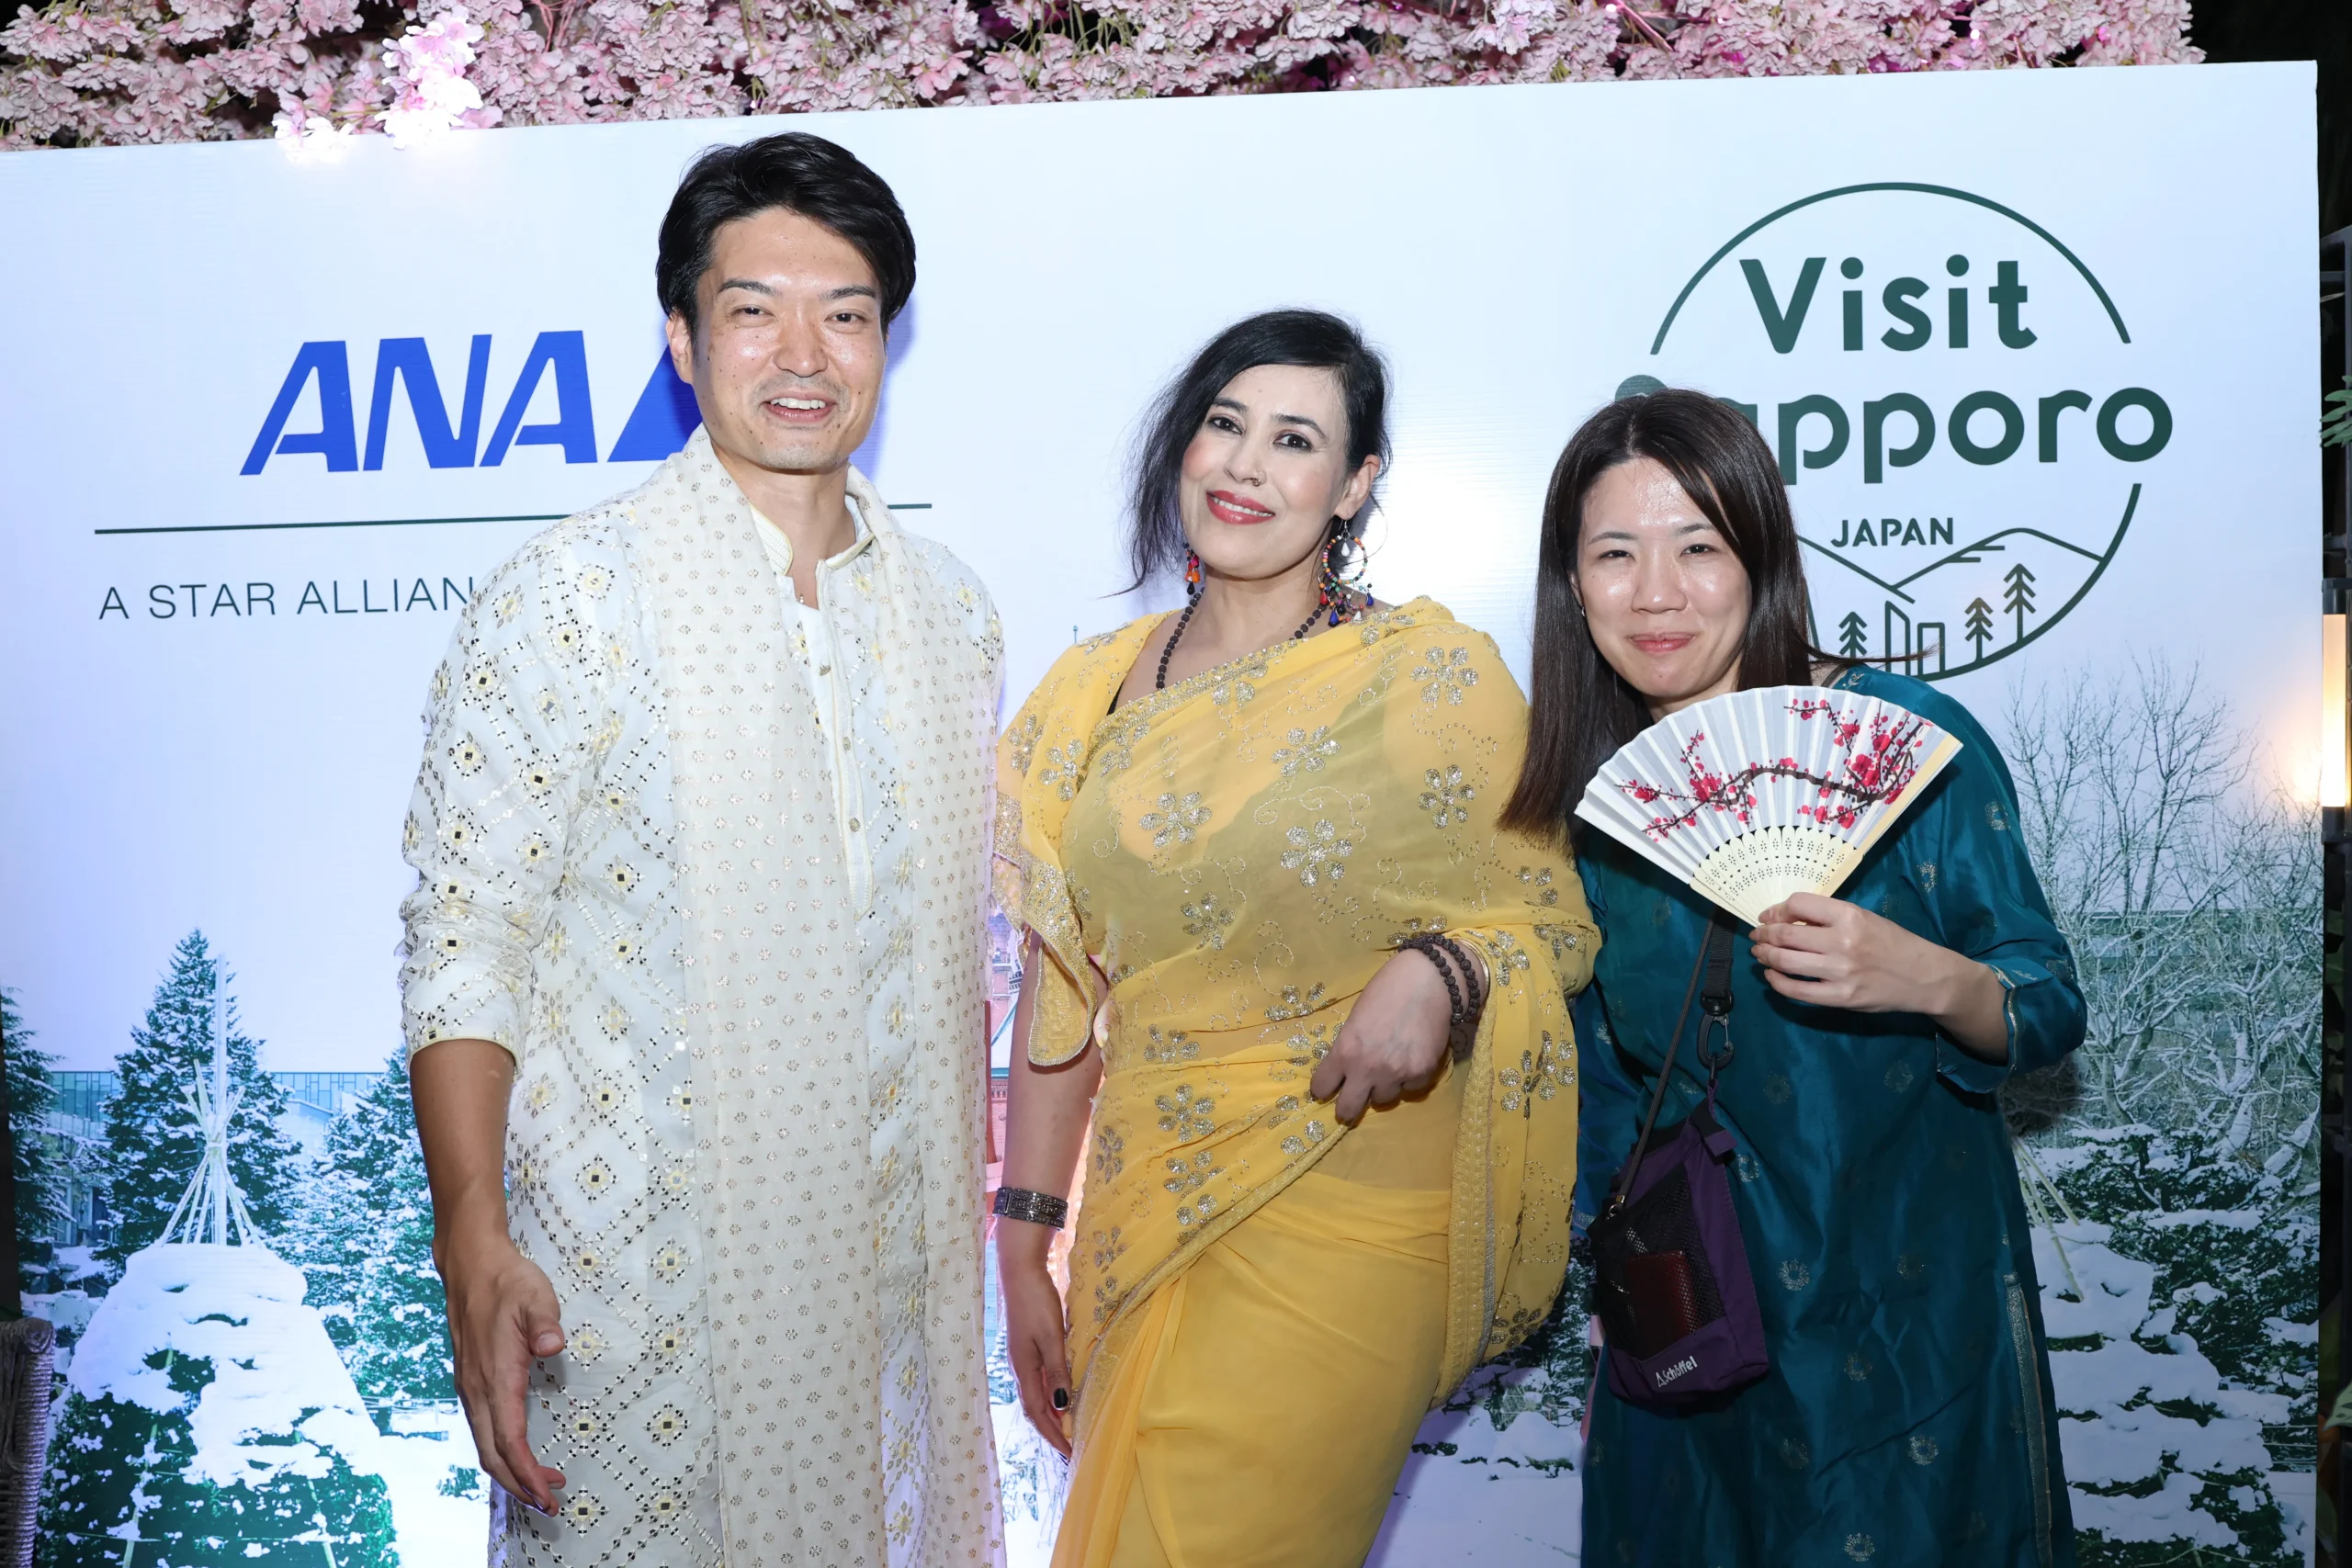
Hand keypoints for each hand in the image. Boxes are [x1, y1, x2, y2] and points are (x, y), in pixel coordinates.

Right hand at [437, 1227, 567, 1511]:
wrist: (471, 1265)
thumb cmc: (507, 1281)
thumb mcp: (535, 1295)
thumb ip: (545, 1322)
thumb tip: (553, 1345)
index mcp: (495, 1378)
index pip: (509, 1440)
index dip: (527, 1472)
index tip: (548, 1493)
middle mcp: (478, 1390)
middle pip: (493, 1455)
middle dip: (520, 1485)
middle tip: (551, 1502)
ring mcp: (472, 1387)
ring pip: (486, 1445)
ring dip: (512, 1470)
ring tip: (543, 1484)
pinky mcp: (472, 1381)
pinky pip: (484, 1429)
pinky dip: (503, 1450)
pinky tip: (521, 1451)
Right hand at [996, 1229, 1073, 1455]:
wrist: (1019, 1271)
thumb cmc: (1036, 1301)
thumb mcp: (1052, 1336)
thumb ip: (1057, 1370)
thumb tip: (1062, 1405)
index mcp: (1024, 1369)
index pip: (1038, 1413)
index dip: (1053, 1435)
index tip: (1069, 1453)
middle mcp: (1019, 1368)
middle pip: (1034, 1408)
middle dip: (1051, 1431)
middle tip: (1069, 1449)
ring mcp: (1021, 1357)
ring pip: (1035, 1396)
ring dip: (1049, 1415)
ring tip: (1066, 1429)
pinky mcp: (1026, 1347)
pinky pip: (1038, 1381)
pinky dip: (1048, 1395)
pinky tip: (1059, 1394)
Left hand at [1310, 947, 1454, 1122]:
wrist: (1429, 981)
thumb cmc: (1387, 990)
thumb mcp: (1356, 1018)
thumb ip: (1350, 1047)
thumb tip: (1347, 1068)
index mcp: (1345, 1050)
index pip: (1322, 1086)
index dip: (1322, 1089)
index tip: (1325, 1090)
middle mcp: (1368, 1068)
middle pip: (1348, 1109)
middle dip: (1346, 1110)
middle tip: (1348, 1107)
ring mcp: (1396, 1074)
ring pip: (1383, 1100)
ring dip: (1382, 1088)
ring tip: (1388, 1069)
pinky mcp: (1422, 1074)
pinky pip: (1410, 1089)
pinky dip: (1408, 1080)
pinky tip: (1411, 1060)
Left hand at [1750, 891, 2007, 1060]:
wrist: (1925, 977)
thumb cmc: (1892, 943)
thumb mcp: (1865, 918)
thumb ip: (1828, 918)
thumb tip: (1785, 919)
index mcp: (1850, 916)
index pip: (1798, 904)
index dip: (1776, 909)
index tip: (1769, 916)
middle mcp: (1843, 942)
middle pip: (1785, 934)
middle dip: (1764, 934)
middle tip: (1757, 936)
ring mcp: (1840, 972)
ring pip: (1785, 962)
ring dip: (1765, 956)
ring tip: (1760, 954)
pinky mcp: (1840, 998)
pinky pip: (1797, 991)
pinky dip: (1777, 982)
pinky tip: (1772, 976)